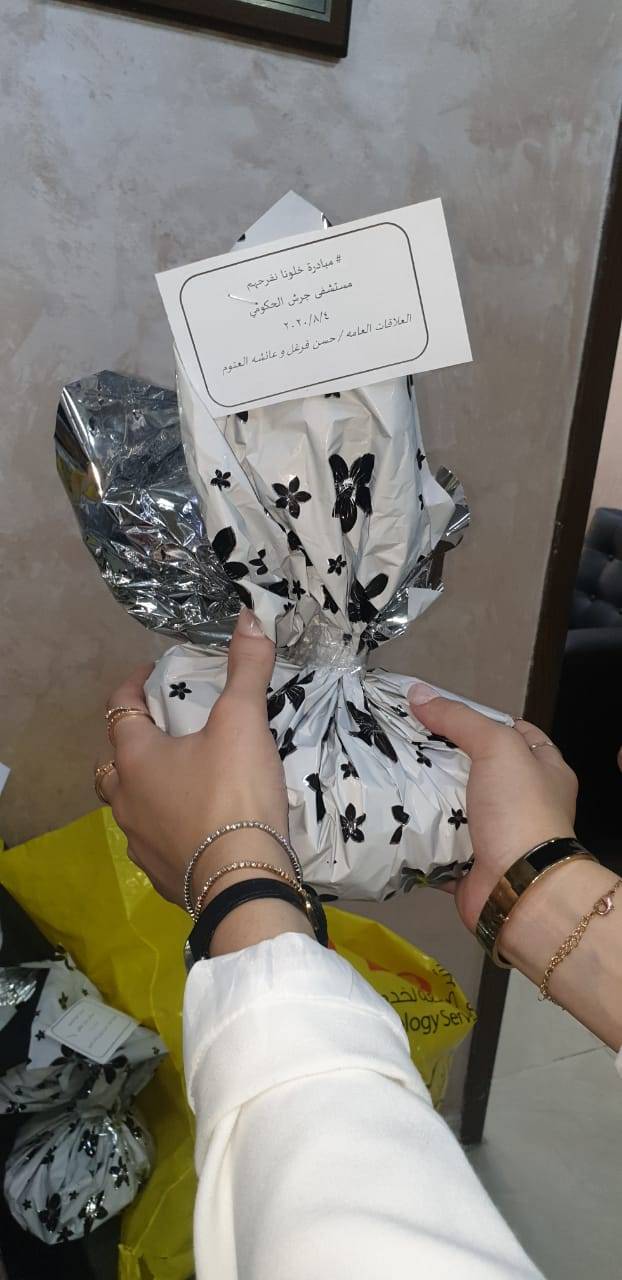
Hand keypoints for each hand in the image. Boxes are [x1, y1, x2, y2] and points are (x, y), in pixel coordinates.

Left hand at [97, 609, 287, 906]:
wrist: (243, 882)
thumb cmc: (234, 794)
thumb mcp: (244, 723)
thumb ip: (246, 670)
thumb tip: (250, 616)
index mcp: (136, 759)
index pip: (119, 711)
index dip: (131, 687)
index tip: (148, 673)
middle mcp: (127, 801)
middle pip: (114, 764)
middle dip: (133, 743)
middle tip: (162, 730)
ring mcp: (141, 842)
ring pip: (132, 806)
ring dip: (149, 788)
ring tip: (183, 777)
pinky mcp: (163, 875)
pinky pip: (156, 840)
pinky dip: (169, 825)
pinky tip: (195, 823)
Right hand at [408, 685, 577, 931]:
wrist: (518, 887)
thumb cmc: (519, 809)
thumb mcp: (496, 747)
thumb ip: (458, 719)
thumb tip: (417, 694)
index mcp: (544, 770)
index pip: (514, 732)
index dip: (480, 719)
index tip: (442, 712)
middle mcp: (523, 801)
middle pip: (477, 768)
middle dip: (443, 757)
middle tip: (404, 739)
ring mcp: (496, 834)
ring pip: (454, 805)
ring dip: (426, 795)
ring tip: (388, 770)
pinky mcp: (469, 862)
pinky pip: (437, 842)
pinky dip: (417, 833)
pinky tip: (389, 813)